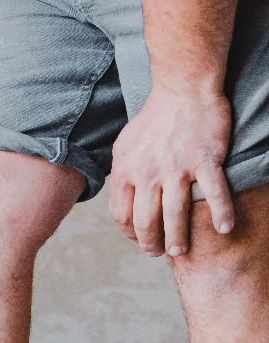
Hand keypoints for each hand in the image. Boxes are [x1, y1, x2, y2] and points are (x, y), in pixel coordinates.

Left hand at [108, 85, 236, 255]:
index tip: (138, 240)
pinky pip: (214, 193)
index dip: (129, 233)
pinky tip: (225, 229)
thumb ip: (122, 173)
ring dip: (179, 237)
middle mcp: (149, 173)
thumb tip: (117, 196)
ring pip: (176, 214)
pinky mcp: (206, 159)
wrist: (182, 89)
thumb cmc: (154, 119)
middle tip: (160, 252)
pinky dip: (221, 214)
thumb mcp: (124, 146)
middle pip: (146, 221)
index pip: (122, 215)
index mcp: (127, 171)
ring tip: (181, 251)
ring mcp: (178, 167)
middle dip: (151, 243)